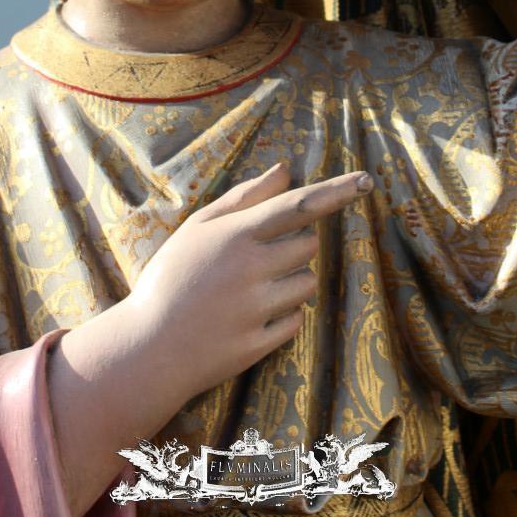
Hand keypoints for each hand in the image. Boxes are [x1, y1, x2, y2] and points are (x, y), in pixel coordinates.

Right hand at [125, 161, 372, 401]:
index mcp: (236, 235)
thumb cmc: (172, 276)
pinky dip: (283, 315)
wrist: (149, 346)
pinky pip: (297, 320)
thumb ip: (246, 197)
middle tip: (261, 256)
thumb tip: (286, 169)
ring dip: (292, 281)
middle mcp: (251, 269)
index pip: (298, 205)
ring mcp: (256, 309)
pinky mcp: (260, 343)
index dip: (336, 191)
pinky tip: (250, 317)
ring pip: (308, 283)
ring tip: (252, 288)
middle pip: (309, 245)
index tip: (366, 181)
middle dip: (297, 245)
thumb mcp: (199, 227)